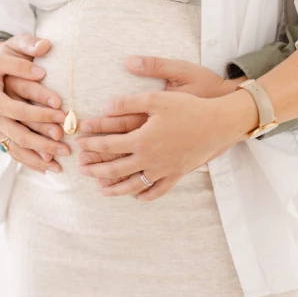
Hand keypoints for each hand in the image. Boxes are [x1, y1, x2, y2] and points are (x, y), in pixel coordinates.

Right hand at [0, 50, 67, 173]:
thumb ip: (19, 65)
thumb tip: (42, 73)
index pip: (22, 112)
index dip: (43, 115)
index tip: (63, 117)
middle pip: (21, 137)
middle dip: (45, 145)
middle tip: (67, 149)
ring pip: (17, 149)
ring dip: (38, 160)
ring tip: (59, 167)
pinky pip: (12, 152)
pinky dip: (28, 162)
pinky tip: (44, 169)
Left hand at [74, 90, 256, 200]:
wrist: (218, 124)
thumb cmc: (187, 108)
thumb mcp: (155, 99)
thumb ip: (128, 103)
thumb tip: (105, 107)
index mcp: (141, 140)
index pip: (108, 145)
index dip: (91, 145)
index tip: (79, 144)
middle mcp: (149, 159)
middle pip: (115, 170)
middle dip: (96, 170)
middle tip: (81, 170)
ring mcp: (163, 170)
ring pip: (134, 185)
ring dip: (115, 188)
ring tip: (101, 190)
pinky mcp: (177, 174)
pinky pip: (158, 190)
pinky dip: (146, 195)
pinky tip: (137, 196)